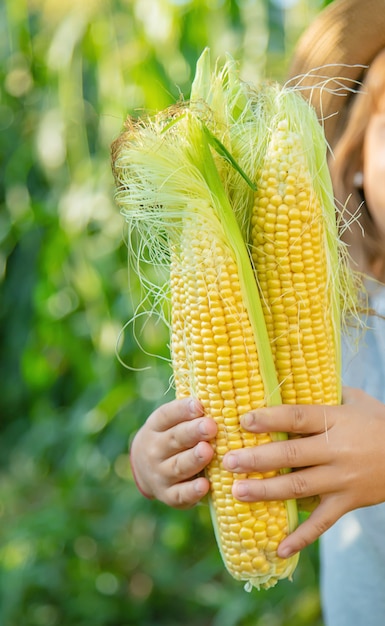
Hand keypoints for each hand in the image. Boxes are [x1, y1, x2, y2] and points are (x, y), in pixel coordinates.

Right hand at [130, 397, 216, 507]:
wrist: (146, 470)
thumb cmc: (172, 437)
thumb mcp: (173, 423)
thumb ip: (192, 412)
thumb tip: (223, 392)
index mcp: (156, 426)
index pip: (167, 415)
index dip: (182, 410)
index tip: (199, 405)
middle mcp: (155, 449)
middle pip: (174, 439)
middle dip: (193, 432)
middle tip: (211, 426)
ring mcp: (160, 473)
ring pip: (178, 466)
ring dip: (193, 459)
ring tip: (208, 451)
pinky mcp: (168, 495)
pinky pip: (180, 494)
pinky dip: (191, 491)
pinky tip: (205, 485)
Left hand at [222, 387, 384, 557]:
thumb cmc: (379, 423)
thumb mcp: (357, 400)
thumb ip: (326, 392)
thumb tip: (291, 380)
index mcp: (336, 420)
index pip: (297, 418)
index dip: (269, 419)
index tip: (243, 421)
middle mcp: (337, 450)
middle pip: (292, 455)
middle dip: (257, 459)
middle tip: (228, 462)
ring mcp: (343, 479)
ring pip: (299, 487)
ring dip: (266, 491)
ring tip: (237, 492)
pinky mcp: (349, 502)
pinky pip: (322, 522)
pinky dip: (301, 537)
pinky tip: (279, 549)